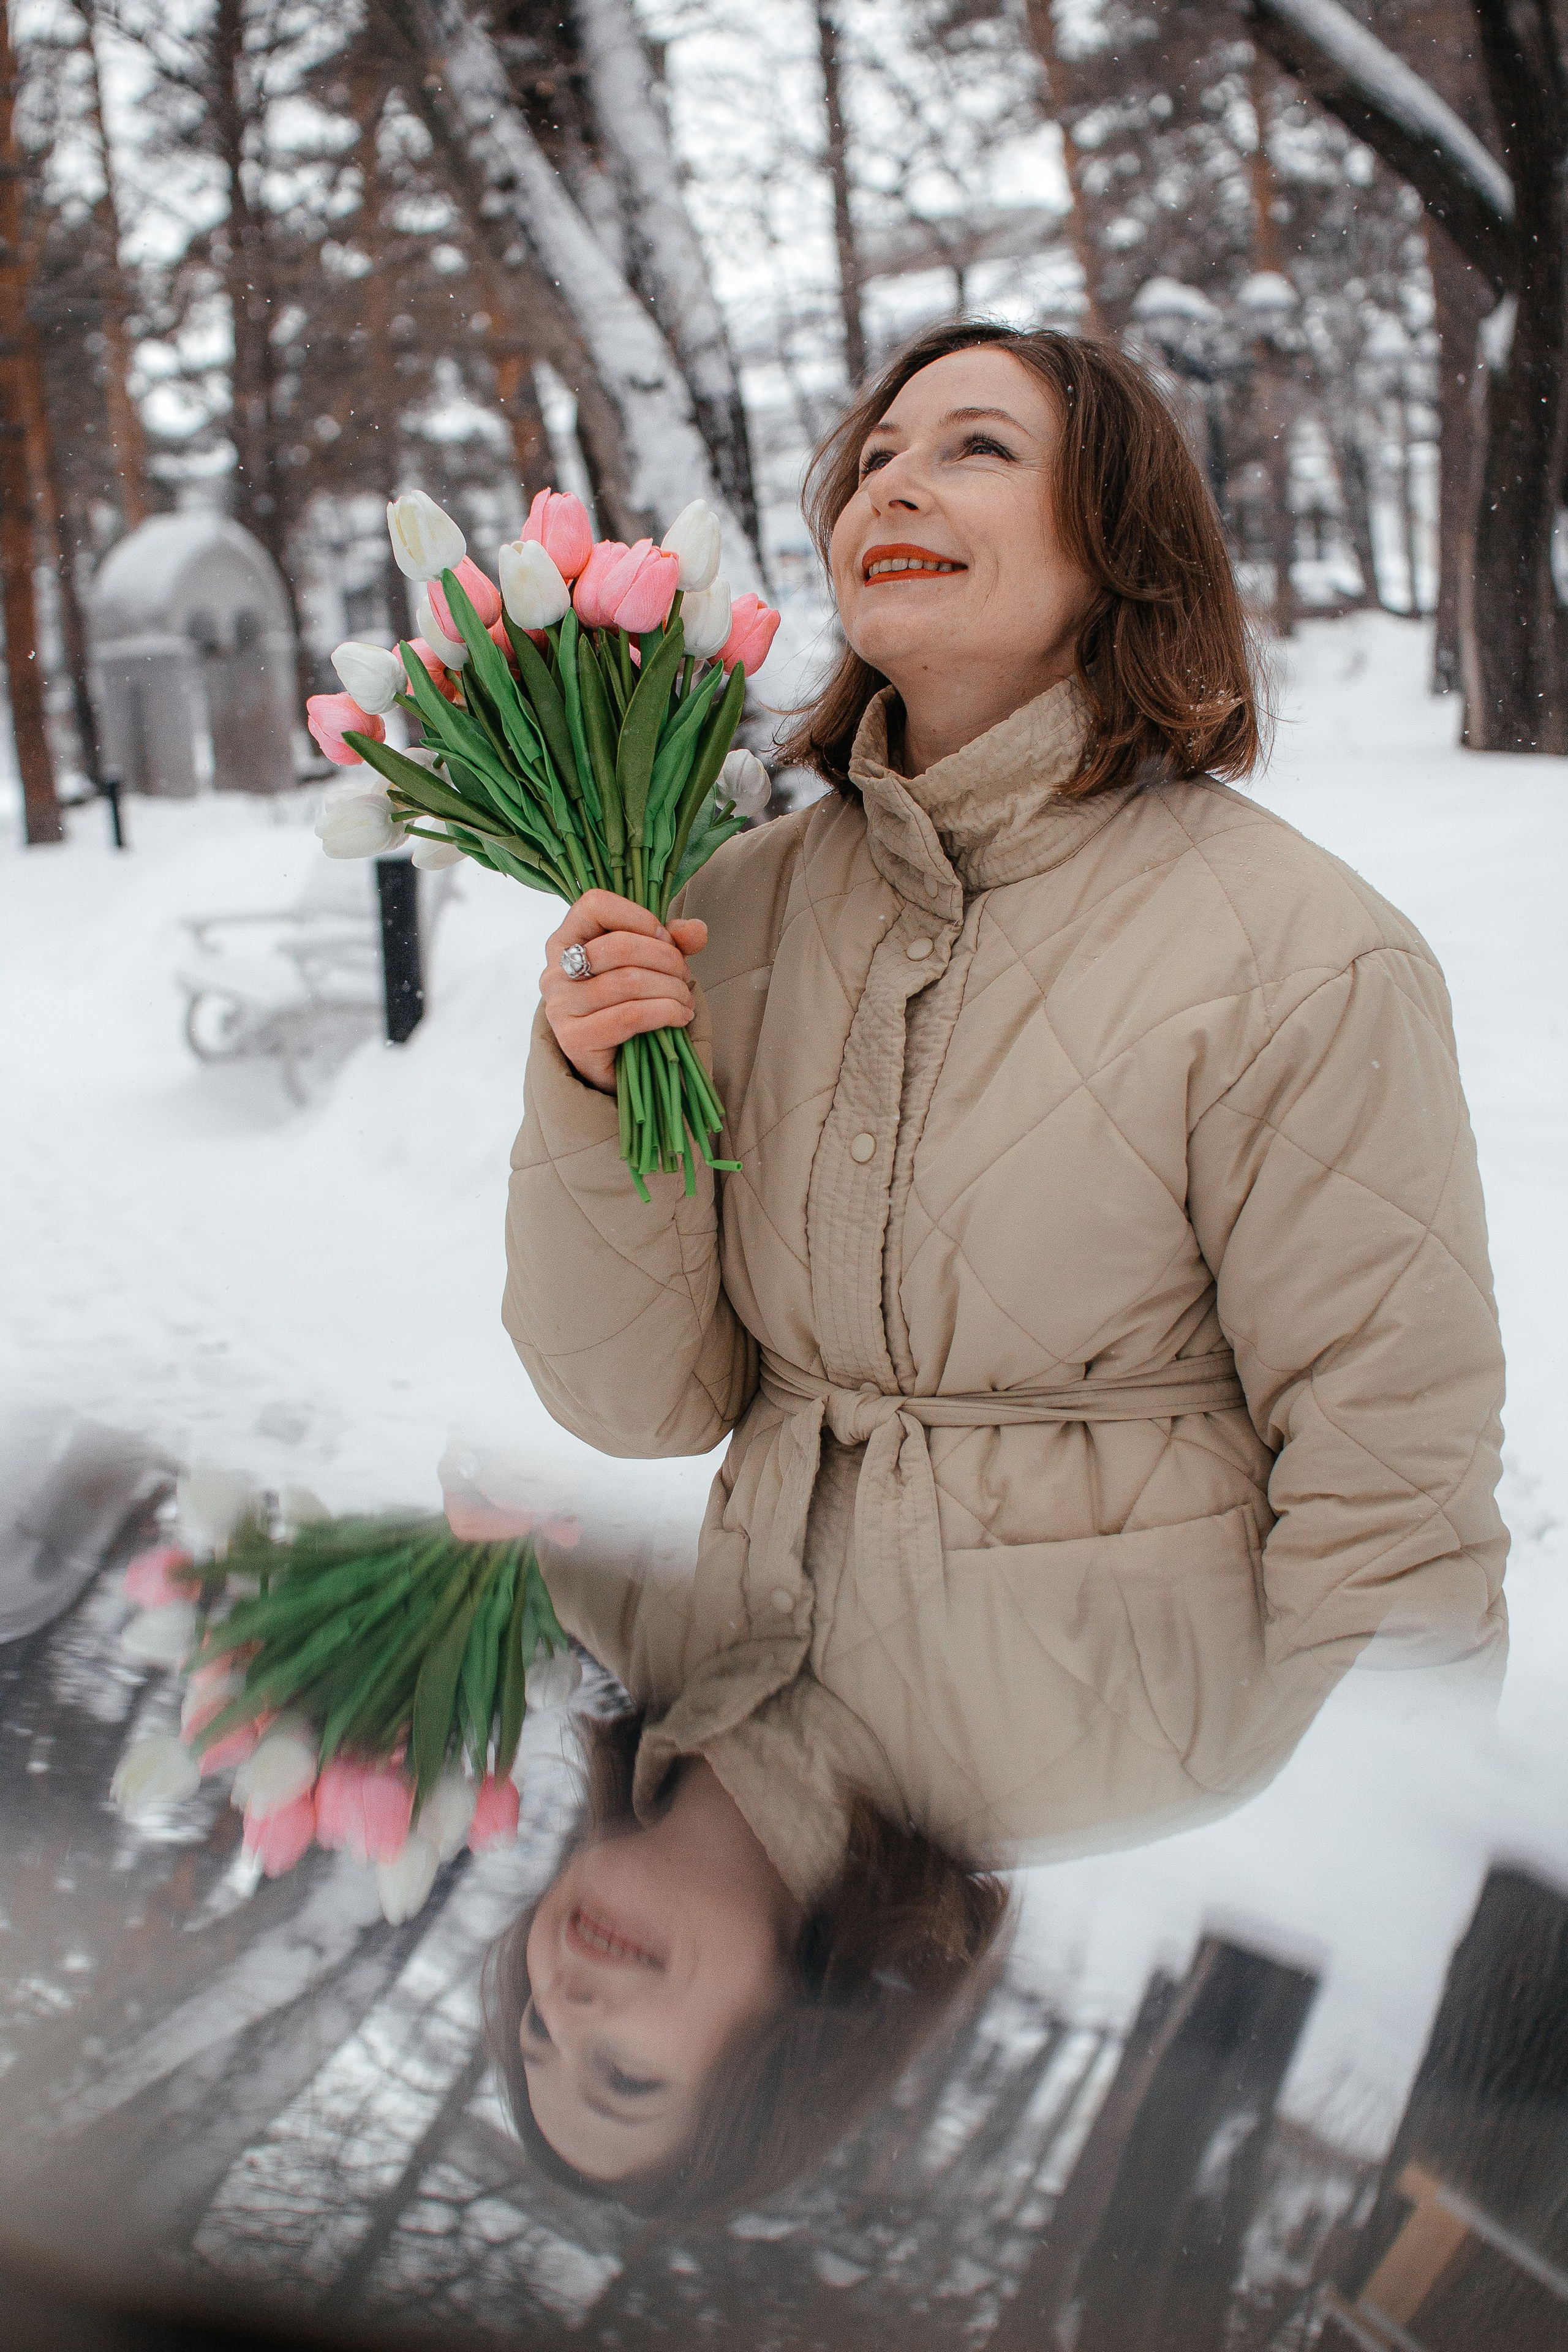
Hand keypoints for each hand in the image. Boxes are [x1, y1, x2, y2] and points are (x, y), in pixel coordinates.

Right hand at [541, 890, 708, 1094]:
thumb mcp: (649, 963)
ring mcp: (560, 1006)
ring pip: (628, 982)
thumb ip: (671, 941)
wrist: (613, 1061)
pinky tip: (681, 1016)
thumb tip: (696, 930)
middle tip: (685, 976)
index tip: (665, 938)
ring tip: (686, 999)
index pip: (595, 905)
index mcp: (565, 940)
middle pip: (618, 945)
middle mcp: (555, 971)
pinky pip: (630, 1016)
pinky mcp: (574, 1039)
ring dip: (671, 989)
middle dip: (666, 959)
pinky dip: (666, 1013)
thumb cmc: (627, 1003)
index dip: (639, 917)